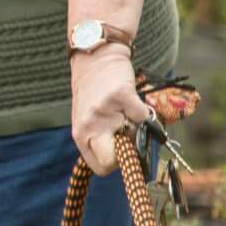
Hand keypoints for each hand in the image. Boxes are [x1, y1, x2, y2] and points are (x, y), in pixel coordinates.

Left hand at [70, 47, 150, 175]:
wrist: (95, 57)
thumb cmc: (94, 94)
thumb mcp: (89, 120)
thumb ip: (102, 139)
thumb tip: (131, 158)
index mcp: (81, 136)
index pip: (101, 167)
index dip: (115, 163)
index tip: (120, 149)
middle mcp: (89, 126)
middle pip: (111, 162)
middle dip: (126, 155)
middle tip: (127, 137)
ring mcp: (104, 111)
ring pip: (134, 137)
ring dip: (137, 128)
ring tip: (126, 113)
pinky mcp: (121, 95)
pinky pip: (143, 116)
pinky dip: (143, 111)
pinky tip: (133, 102)